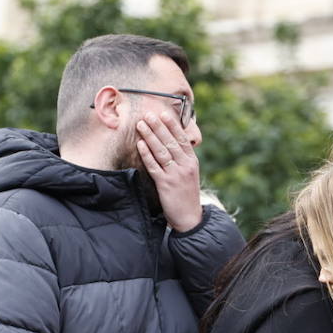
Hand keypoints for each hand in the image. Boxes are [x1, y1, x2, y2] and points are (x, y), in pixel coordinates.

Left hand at [136, 112, 201, 231]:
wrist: (190, 218)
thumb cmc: (187, 195)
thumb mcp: (189, 174)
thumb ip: (182, 159)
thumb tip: (172, 143)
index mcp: (192, 162)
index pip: (182, 139)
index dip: (172, 125)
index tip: (164, 113)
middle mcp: (185, 166)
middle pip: (170, 142)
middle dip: (158, 127)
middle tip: (148, 114)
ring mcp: (175, 175)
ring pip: (161, 151)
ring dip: (150, 136)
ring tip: (141, 125)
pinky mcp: (166, 184)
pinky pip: (154, 166)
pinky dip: (147, 154)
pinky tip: (140, 144)